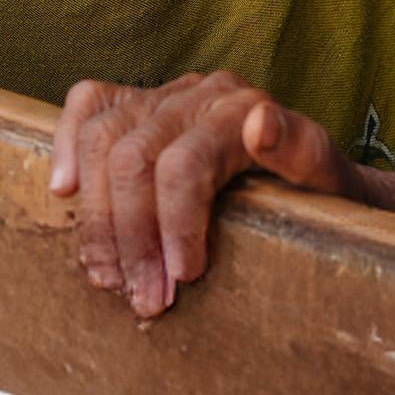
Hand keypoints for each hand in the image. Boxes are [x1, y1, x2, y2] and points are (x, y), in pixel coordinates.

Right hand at [49, 70, 357, 318]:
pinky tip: (66, 194)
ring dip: (98, 219)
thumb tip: (261, 122)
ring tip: (110, 278)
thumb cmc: (321, 191)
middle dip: (132, 237)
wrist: (315, 177)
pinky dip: (67, 146)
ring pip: (101, 140)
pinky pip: (86, 106)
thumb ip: (301, 148)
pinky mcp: (136, 103)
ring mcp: (161, 96)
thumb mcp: (328, 178)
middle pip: (133, 157)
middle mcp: (196, 94)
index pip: (184, 162)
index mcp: (240, 108)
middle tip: (145, 299)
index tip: (183, 279)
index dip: (174, 224)